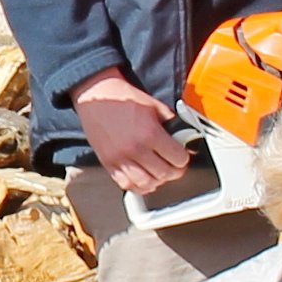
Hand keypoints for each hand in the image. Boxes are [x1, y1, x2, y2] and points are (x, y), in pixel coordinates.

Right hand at [71, 69, 192, 195]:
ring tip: (160, 173)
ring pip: (146, 183)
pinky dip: (138, 186)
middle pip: (164, 174)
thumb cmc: (123, 98)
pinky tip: (144, 179)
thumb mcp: (155, 106)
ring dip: (157, 181)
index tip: (182, 156)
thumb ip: (172, 123)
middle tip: (175, 166)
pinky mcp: (108, 163)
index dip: (184, 158)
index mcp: (150, 133)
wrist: (97, 96)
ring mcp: (120, 158)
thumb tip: (184, 139)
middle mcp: (135, 148)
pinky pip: (126, 184)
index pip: (177, 158)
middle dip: (175, 172)